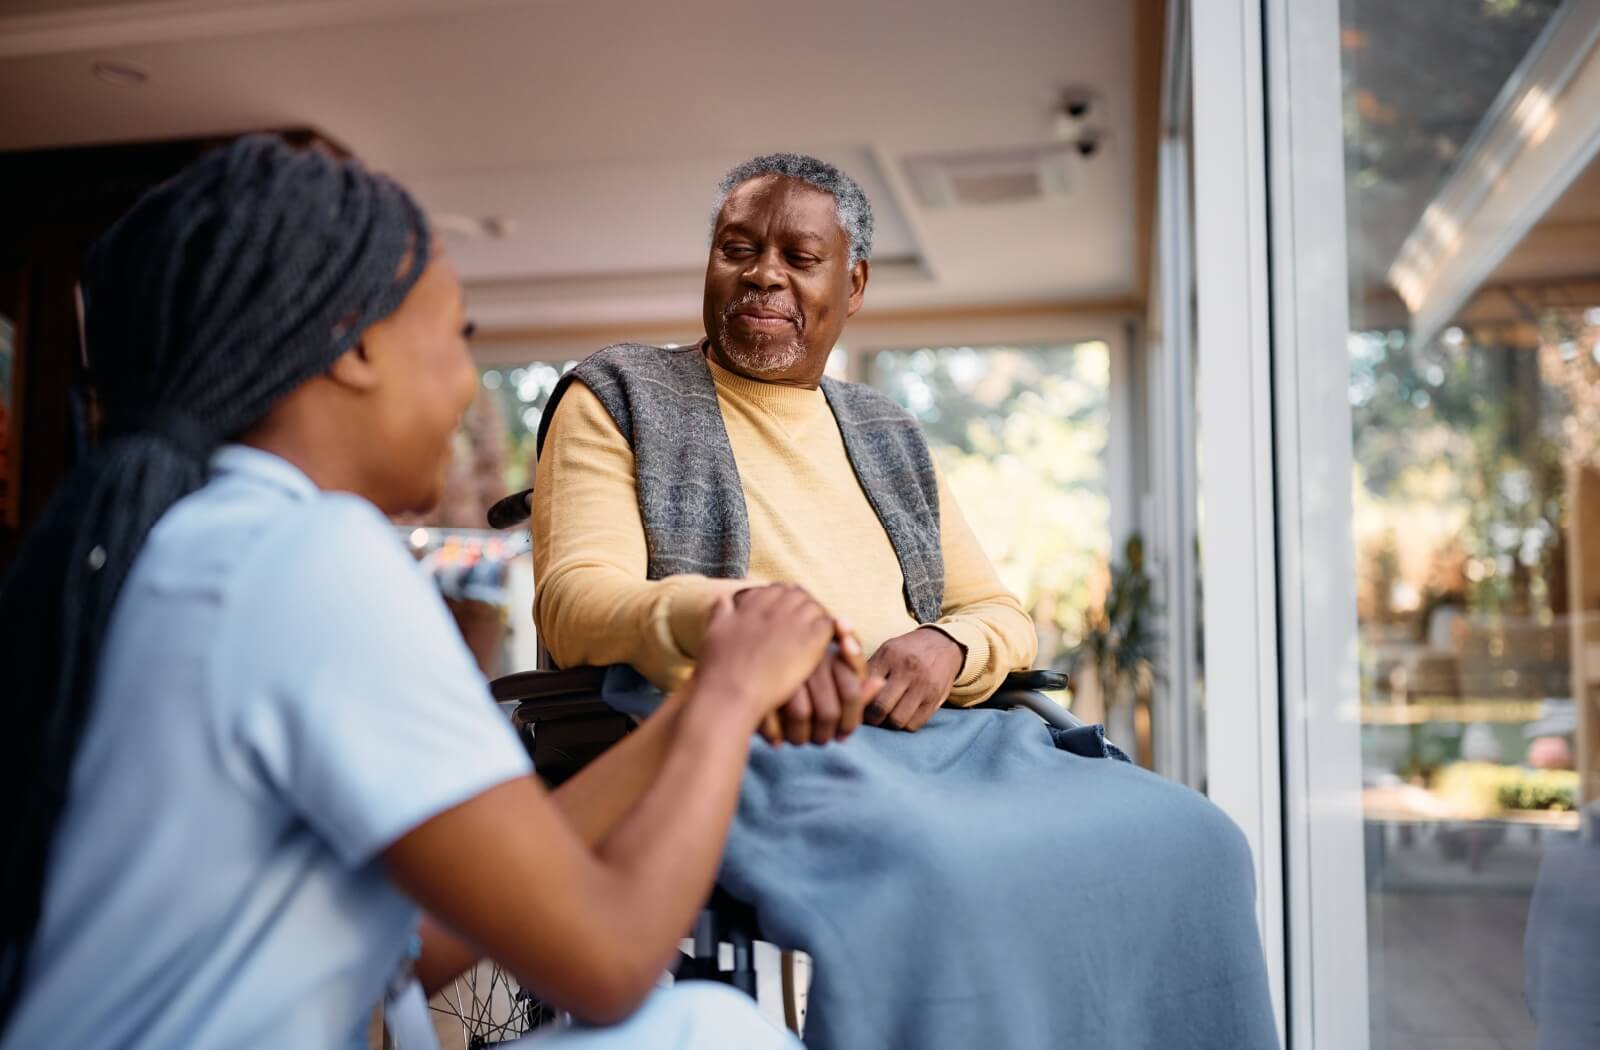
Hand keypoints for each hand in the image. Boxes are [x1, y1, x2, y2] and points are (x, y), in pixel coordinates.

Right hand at [695, 585, 834, 731]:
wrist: (730, 693)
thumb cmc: (718, 669)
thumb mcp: (714, 631)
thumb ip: (720, 611)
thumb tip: (723, 598)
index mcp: (753, 603)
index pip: (777, 590)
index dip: (783, 600)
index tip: (785, 614)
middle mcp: (775, 607)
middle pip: (797, 595)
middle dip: (801, 606)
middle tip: (805, 623)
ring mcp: (794, 622)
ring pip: (815, 608)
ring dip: (816, 618)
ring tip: (815, 634)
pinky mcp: (811, 641)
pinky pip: (828, 626)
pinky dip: (829, 632)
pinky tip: (825, 646)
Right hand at [761, 622, 883, 745]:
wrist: (744, 642)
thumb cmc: (794, 658)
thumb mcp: (830, 661)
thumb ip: (855, 676)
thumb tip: (879, 684)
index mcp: (828, 653)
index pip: (852, 694)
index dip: (852, 720)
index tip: (845, 734)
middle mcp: (807, 658)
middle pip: (829, 712)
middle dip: (826, 734)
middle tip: (820, 740)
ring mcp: (781, 669)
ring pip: (801, 717)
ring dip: (801, 737)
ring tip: (798, 740)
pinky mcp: (755, 681)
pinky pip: (773, 719)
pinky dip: (775, 735)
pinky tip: (777, 740)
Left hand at [864, 627, 964, 731]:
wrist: (943, 645)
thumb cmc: (907, 651)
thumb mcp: (887, 650)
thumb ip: (869, 670)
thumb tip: (849, 694)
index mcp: (889, 656)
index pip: (865, 687)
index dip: (857, 700)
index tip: (856, 704)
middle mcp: (907, 670)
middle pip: (880, 707)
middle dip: (871, 717)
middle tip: (869, 716)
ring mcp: (923, 685)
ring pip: (897, 720)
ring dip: (888, 723)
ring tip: (886, 716)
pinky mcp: (935, 698)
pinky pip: (914, 724)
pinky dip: (905, 725)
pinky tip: (902, 716)